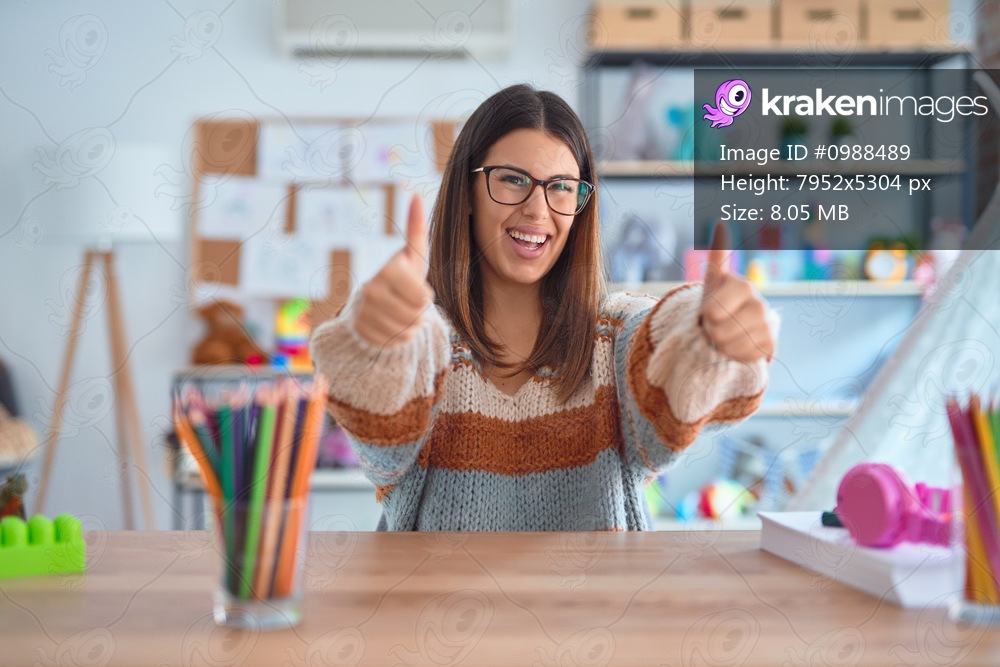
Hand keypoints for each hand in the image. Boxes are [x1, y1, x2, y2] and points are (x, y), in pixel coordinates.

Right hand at [353, 195, 434, 347]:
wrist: (370, 304)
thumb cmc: (399, 276)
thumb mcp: (411, 255)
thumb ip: (416, 228)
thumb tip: (416, 195)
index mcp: (388, 271)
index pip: (425, 298)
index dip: (425, 296)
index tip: (412, 288)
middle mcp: (372, 291)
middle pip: (418, 314)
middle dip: (418, 312)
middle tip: (406, 302)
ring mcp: (366, 314)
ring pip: (409, 330)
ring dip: (411, 325)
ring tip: (399, 313)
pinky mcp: (363, 333)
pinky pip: (397, 343)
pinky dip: (399, 338)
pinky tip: (390, 326)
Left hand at [699, 223, 774, 362]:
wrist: (737, 326)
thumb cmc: (720, 302)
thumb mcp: (714, 281)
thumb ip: (718, 255)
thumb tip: (721, 220)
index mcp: (742, 286)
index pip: (713, 311)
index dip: (706, 314)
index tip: (709, 310)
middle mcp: (759, 304)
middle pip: (719, 329)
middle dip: (711, 330)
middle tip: (716, 324)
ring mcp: (767, 325)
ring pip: (730, 344)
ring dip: (721, 343)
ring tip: (725, 333)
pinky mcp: (770, 345)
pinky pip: (743, 356)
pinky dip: (734, 354)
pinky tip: (737, 344)